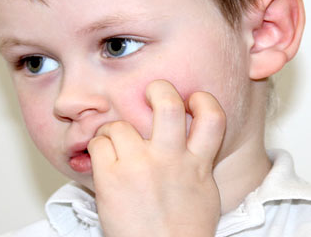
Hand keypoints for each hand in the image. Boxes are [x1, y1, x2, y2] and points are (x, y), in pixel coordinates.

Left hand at [88, 79, 225, 236]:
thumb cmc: (183, 232)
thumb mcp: (203, 194)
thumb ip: (198, 166)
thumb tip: (193, 149)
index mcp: (198, 164)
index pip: (212, 116)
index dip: (204, 100)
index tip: (193, 100)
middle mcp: (170, 159)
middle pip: (168, 104)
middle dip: (158, 89)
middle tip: (151, 93)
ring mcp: (140, 166)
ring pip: (121, 124)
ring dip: (114, 130)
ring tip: (115, 141)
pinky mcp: (113, 178)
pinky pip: (99, 144)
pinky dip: (98, 148)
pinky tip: (103, 159)